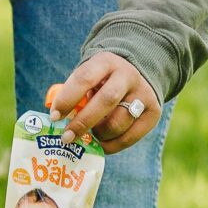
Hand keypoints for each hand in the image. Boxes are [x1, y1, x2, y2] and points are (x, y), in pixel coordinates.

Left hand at [46, 53, 161, 155]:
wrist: (138, 72)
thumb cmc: (102, 80)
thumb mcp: (89, 76)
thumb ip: (75, 93)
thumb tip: (57, 120)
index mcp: (106, 62)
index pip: (84, 78)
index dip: (67, 99)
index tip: (54, 117)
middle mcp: (128, 76)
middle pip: (106, 101)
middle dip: (82, 122)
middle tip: (67, 137)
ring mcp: (143, 94)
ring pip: (117, 123)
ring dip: (98, 135)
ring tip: (90, 136)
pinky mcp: (153, 112)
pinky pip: (130, 137)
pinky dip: (111, 145)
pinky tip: (101, 143)